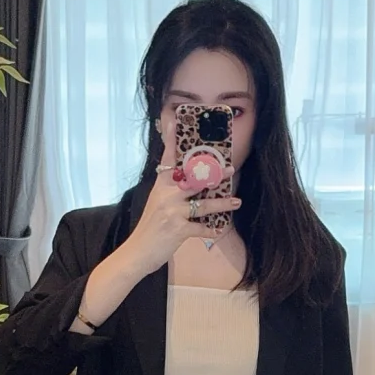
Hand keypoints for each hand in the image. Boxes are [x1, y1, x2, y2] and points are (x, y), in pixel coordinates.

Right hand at [124, 124, 239, 275]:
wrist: (137, 253)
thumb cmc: (149, 229)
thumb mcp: (156, 204)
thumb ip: (170, 192)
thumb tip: (187, 182)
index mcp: (161, 186)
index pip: (168, 160)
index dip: (171, 141)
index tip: (174, 122)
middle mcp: (167, 195)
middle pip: (194, 179)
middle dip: (215, 174)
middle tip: (231, 168)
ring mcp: (173, 212)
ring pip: (204, 204)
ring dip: (223, 203)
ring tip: (236, 201)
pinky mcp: (178, 230)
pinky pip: (201, 228)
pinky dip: (211, 230)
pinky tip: (219, 230)